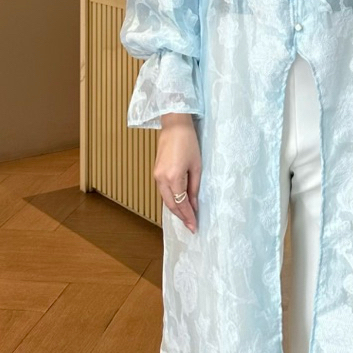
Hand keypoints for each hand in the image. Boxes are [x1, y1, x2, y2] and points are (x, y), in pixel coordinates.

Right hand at [155, 114, 200, 232]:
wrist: (174, 126)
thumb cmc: (188, 142)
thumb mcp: (196, 166)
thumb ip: (194, 187)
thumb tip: (193, 204)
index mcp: (173, 178)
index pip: (181, 204)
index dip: (188, 216)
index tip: (194, 226)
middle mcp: (161, 179)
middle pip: (171, 205)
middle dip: (181, 217)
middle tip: (191, 226)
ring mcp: (156, 176)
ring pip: (165, 199)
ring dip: (176, 209)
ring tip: (186, 217)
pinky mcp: (156, 172)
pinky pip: (163, 191)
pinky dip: (171, 200)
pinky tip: (178, 204)